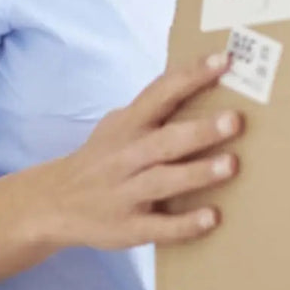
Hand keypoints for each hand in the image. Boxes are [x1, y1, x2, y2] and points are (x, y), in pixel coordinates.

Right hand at [33, 52, 244, 250]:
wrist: (54, 204)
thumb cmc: (104, 156)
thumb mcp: (120, 125)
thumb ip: (155, 107)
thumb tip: (208, 80)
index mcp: (129, 125)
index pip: (161, 93)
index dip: (191, 75)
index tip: (224, 60)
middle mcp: (127, 156)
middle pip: (165, 140)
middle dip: (200, 130)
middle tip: (235, 120)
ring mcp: (126, 193)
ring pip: (163, 181)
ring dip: (198, 173)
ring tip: (232, 164)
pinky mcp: (127, 228)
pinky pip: (158, 227)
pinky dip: (184, 224)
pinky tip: (212, 219)